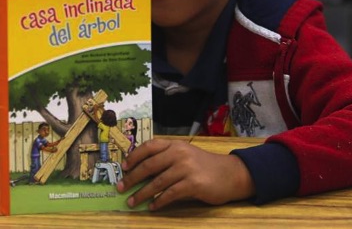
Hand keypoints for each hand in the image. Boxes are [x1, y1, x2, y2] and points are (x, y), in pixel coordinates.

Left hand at [116, 138, 254, 209]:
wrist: (230, 174)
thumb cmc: (204, 166)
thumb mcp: (185, 154)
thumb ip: (167, 158)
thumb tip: (141, 171)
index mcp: (175, 145)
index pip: (149, 146)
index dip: (134, 156)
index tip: (124, 167)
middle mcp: (179, 153)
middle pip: (149, 165)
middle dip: (132, 178)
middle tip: (121, 188)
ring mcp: (186, 168)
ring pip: (157, 182)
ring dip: (142, 194)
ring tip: (132, 202)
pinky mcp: (193, 184)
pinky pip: (170, 194)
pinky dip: (159, 202)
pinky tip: (153, 207)